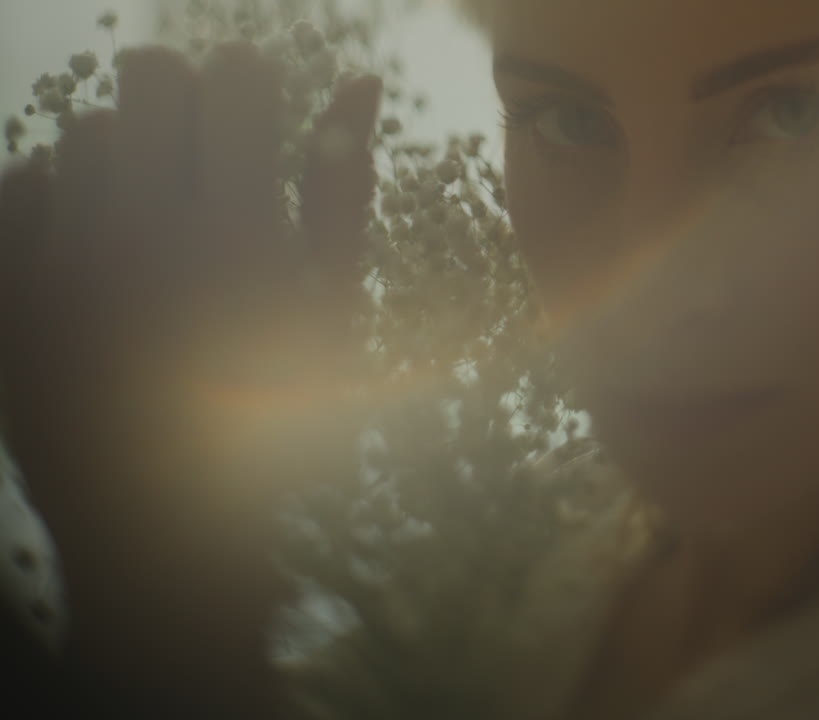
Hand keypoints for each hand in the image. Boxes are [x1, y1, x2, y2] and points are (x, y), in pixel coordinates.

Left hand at [0, 41, 379, 716]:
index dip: (257, 90)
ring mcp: (59, 261)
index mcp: (241, 237)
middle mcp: (142, 234)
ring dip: (129, 159)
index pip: (238, 77)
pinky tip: (100, 257)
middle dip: (187, 100)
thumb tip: (358, 80)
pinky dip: (62, 202)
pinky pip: (20, 185)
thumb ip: (342, 191)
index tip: (259, 125)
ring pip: (85, 131)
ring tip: (155, 229)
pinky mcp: (5, 289)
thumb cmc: (279, 419)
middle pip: (150, 74)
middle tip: (207, 160)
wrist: (166, 523)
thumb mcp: (334, 313)